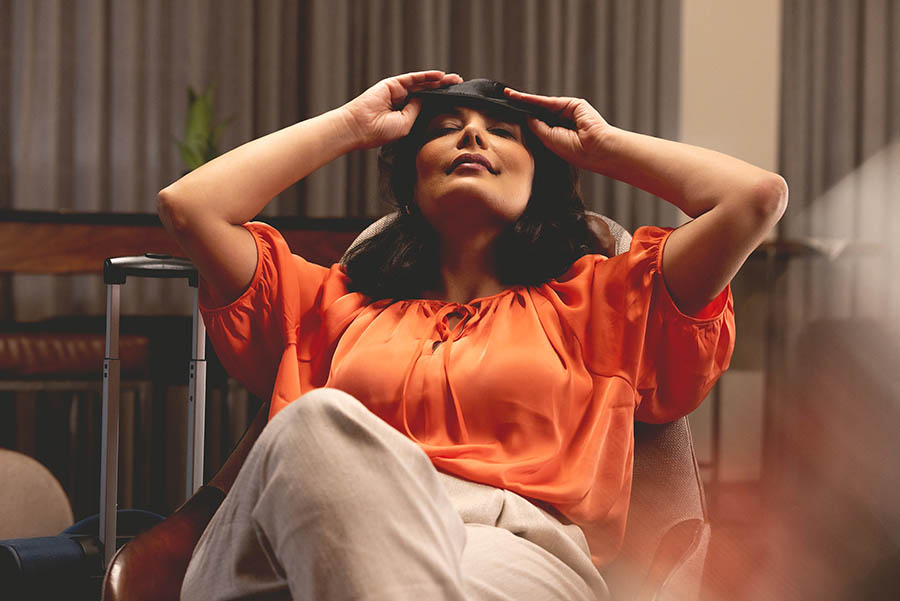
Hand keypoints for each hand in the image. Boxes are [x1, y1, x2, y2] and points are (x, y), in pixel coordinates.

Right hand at [340, 71, 462, 148]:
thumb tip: (426, 98)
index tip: (456, 100)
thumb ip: (417, 110)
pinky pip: (413, 78)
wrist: (360, 127)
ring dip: (439, 81)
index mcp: (406, 114)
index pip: (427, 105)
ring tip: (455, 79)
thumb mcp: (406, 124)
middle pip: (427, 92)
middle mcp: (402, 102)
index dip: (441, 101)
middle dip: (443, 88)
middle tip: (460, 85)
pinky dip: (426, 76)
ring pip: (422, 84)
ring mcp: (397, 92)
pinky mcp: (393, 83)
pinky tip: (440, 75)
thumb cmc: (380, 131)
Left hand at [503, 88, 613, 171]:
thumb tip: (525, 114)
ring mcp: (568, 112)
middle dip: (522, 106)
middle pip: (538, 111)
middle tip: (504, 98)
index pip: (537, 123)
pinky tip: (521, 97)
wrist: (596, 149)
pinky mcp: (573, 104)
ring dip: (525, 100)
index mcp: (557, 134)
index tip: (508, 113)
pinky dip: (535, 99)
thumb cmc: (576, 151)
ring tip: (508, 96)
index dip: (523, 117)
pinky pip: (550, 101)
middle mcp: (562, 122)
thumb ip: (536, 126)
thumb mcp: (549, 139)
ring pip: (542, 104)